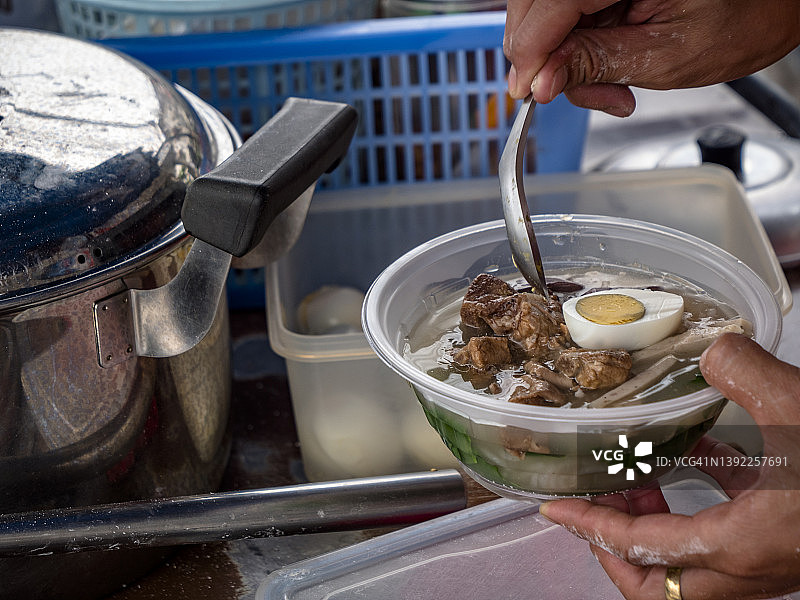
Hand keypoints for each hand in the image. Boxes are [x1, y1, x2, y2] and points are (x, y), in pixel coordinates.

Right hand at [504, 0, 799, 115]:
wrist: (777, 0)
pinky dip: (577, 48)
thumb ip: (597, 64)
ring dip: (562, 58)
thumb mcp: (666, 55)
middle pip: (536, 8)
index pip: (548, 6)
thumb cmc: (744, 16)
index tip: (528, 92)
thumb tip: (542, 81)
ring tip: (609, 89)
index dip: (531, 54)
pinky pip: (567, 14)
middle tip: (575, 94)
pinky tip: (605, 67)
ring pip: (546, 15)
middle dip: (545, 58)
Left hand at [539, 332, 799, 598]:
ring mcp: (772, 560)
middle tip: (599, 503)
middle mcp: (752, 568)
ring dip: (657, 524)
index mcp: (743, 546)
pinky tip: (705, 453)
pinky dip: (704, 499)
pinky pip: (729, 529)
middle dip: (618, 553)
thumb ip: (750, 374)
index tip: (555, 507)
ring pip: (693, 566)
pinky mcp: (788, 539)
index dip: (592, 528)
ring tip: (641, 472)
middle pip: (661, 590)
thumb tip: (715, 348)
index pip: (642, 549)